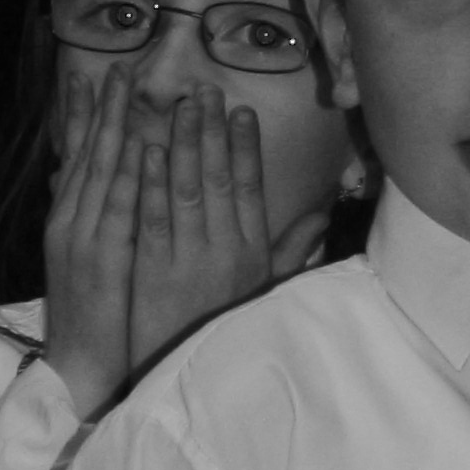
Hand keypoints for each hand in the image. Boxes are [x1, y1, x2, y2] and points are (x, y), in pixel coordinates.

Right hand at [39, 65, 138, 420]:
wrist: (76, 369)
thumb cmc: (93, 323)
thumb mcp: (88, 266)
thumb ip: (89, 223)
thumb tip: (85, 187)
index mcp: (69, 223)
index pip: (79, 161)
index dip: (87, 119)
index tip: (93, 80)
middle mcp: (69, 223)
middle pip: (84, 155)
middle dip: (98, 109)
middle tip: (111, 66)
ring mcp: (81, 239)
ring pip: (98, 171)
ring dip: (111, 126)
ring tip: (121, 86)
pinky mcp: (99, 260)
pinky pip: (115, 209)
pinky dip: (124, 176)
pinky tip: (136, 147)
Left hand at [118, 81, 282, 383]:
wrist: (186, 379)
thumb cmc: (225, 332)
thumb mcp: (265, 293)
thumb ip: (291, 252)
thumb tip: (322, 217)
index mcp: (252, 253)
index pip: (250, 189)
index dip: (246, 147)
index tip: (240, 111)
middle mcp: (224, 252)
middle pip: (220, 180)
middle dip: (212, 131)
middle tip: (204, 90)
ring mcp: (188, 261)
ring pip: (186, 190)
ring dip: (183, 144)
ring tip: (179, 105)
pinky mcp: (153, 274)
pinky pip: (153, 219)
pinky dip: (150, 182)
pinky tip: (147, 150)